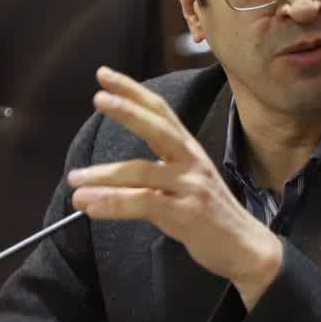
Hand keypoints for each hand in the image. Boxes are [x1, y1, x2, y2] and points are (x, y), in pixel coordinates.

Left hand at [68, 66, 283, 307]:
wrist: (245, 247)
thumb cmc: (210, 214)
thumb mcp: (186, 181)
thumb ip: (153, 171)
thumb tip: (103, 177)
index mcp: (189, 149)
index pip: (160, 111)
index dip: (133, 90)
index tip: (104, 74)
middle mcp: (191, 161)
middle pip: (158, 127)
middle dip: (127, 110)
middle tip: (98, 98)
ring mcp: (190, 187)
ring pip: (142, 171)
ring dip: (103, 175)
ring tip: (75, 180)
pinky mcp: (187, 214)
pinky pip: (144, 204)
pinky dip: (114, 204)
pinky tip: (91, 206)